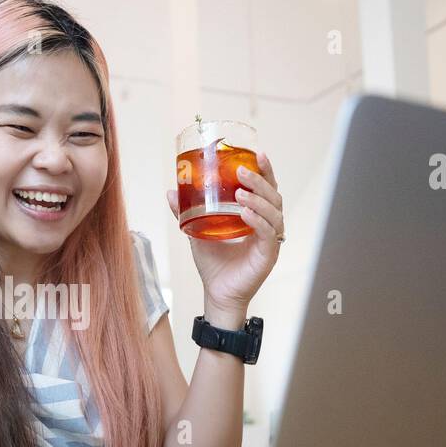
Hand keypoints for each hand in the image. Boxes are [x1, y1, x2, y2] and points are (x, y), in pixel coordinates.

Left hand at [166, 151, 283, 313]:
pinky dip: (257, 221)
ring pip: (274, 212)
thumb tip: (171, 191)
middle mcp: (268, 226)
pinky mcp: (268, 255)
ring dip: (258, 200)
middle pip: (274, 196)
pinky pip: (268, 233)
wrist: (216, 293)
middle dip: (260, 181)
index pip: (267, 189)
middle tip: (242, 171)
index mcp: (256, 216)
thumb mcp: (197, 231)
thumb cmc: (213, 264)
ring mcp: (271, 240)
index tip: (259, 153)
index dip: (266, 171)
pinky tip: (245, 214)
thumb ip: (186, 212)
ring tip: (240, 193)